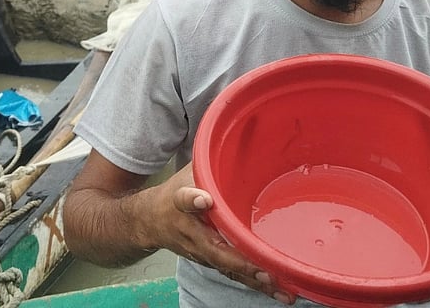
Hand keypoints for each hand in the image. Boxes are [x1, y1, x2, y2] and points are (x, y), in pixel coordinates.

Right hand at [143, 165, 295, 303]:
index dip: (193, 199)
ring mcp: (202, 254)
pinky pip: (235, 275)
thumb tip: (243, 137)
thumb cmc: (172, 196)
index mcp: (180, 205)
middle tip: (265, 271)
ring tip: (281, 290)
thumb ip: (209, 163)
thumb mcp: (185, 174)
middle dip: (241, 262)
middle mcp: (191, 234)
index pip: (184, 200)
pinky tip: (281, 291)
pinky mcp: (213, 263)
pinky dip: (257, 285)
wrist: (148, 223)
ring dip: (255, 281)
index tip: (202, 198)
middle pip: (215, 250)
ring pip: (229, 269)